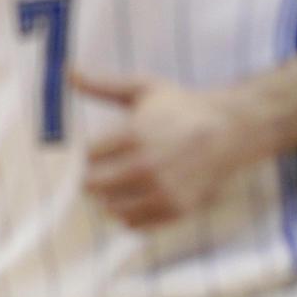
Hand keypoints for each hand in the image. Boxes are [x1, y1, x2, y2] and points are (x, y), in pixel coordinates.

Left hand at [70, 71, 235, 227]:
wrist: (229, 130)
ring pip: (109, 209)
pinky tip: (140, 196)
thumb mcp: (144, 88)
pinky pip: (133, 224)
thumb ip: (103, 84)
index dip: (95, 151)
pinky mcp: (175, 210)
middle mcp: (146, 166)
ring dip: (111, 197)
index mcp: (134, 135)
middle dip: (97, 176)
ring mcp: (162, 191)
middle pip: (92, 186)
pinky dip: (130, 214)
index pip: (88, 156)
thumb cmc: (181, 107)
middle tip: (111, 167)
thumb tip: (67, 72)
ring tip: (126, 182)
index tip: (108, 146)